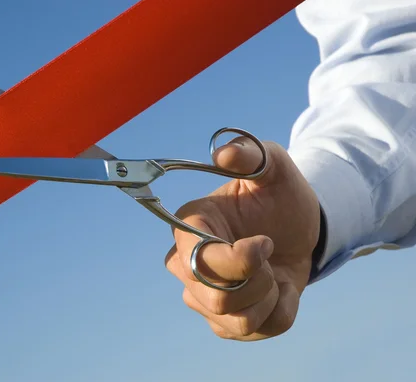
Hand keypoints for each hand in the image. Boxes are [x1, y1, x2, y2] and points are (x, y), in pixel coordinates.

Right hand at [165, 137, 320, 340]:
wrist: (298, 230)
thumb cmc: (278, 196)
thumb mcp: (272, 166)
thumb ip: (251, 153)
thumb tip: (223, 154)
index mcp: (189, 227)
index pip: (197, 260)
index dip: (238, 261)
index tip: (266, 242)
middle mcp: (186, 266)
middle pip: (215, 299)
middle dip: (258, 281)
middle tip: (271, 253)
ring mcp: (203, 298)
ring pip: (236, 321)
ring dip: (269, 296)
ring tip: (273, 271)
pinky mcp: (225, 322)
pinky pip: (256, 332)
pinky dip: (279, 311)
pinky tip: (277, 288)